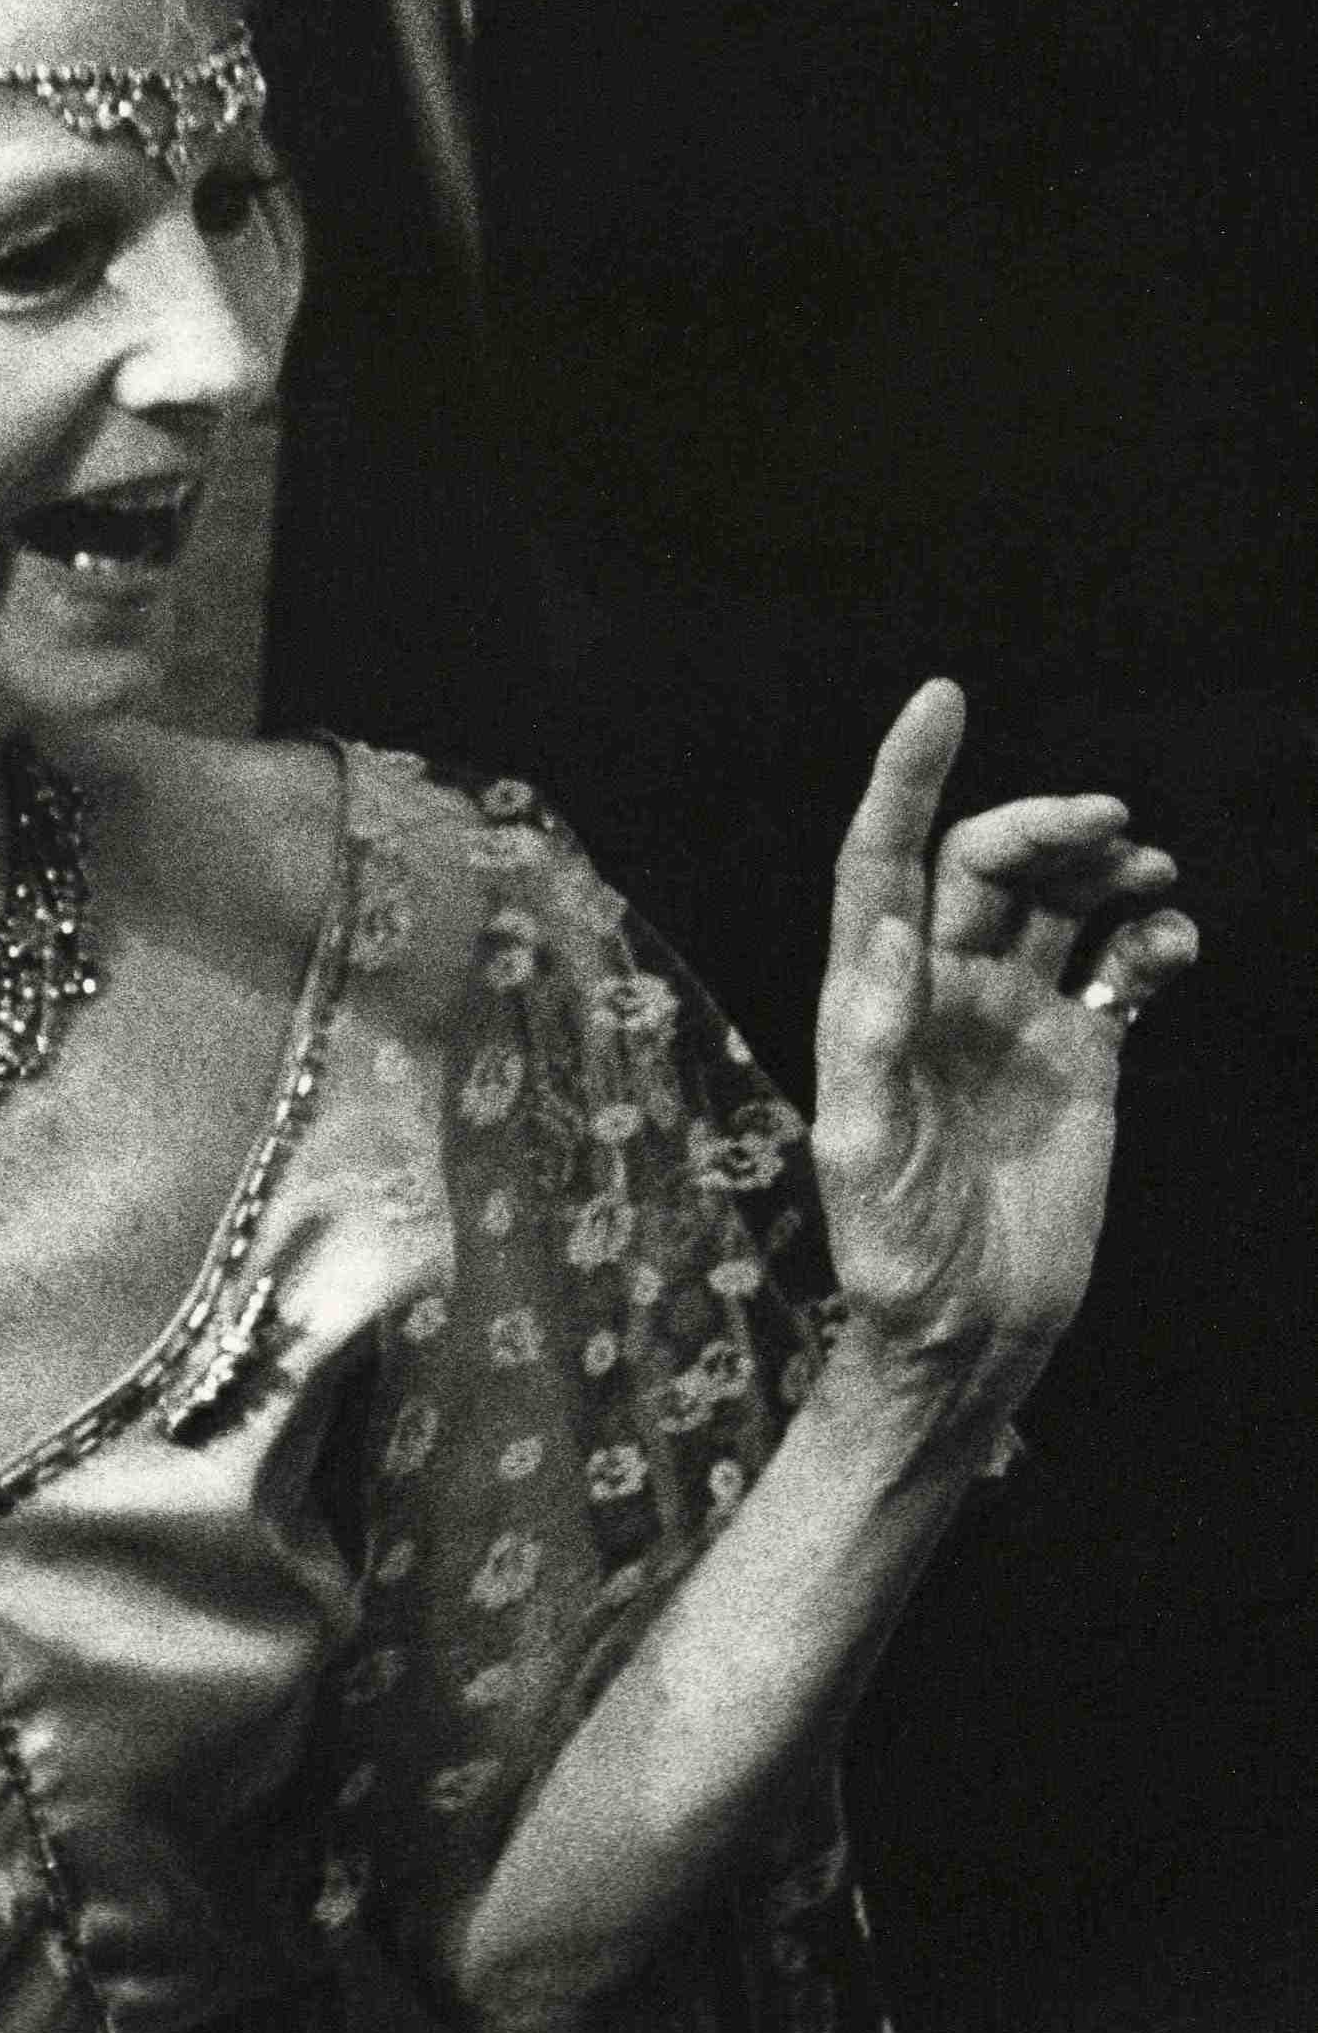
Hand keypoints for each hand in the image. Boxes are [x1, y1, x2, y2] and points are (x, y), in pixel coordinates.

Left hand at [809, 679, 1198, 1434]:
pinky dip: (1148, 940)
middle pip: (985, 866)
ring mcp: (1013, 1018)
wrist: (967, 1332)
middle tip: (1110, 822)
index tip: (942, 699)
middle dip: (1042, 823)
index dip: (907, 776)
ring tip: (1148, 868)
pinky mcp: (1080, 1060)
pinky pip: (1117, 970)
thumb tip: (886, 925)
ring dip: (1099, 866)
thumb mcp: (862, 1148)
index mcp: (874, 993)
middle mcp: (942, 989)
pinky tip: (1170, 943)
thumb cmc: (893, 1248)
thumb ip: (868, 1036)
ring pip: (1055, 902)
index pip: (884, 856)